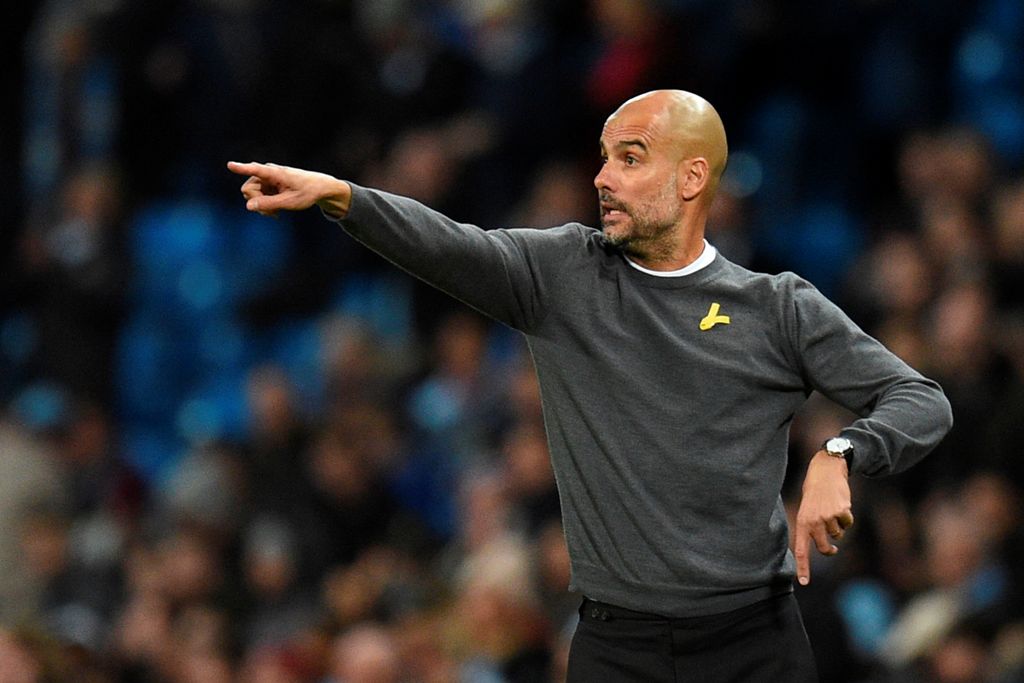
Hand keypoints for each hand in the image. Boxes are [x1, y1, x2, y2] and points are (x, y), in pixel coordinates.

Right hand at [226, 161, 351, 217]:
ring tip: (276, 213)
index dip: (241, 168)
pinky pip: (257, 196)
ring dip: (261, 206)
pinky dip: (265, 205)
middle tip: (271, 213)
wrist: (319, 188)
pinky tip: (276, 211)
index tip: (230, 165)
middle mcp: (267, 173)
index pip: (255, 170)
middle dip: (256, 203)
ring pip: (251, 194)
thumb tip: (248, 206)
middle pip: (248, 189)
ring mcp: (266, 179)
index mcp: (275, 173)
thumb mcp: (290, 202)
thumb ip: (269, 204)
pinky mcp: (267, 184)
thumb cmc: (307, 193)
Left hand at [793, 451, 853, 585]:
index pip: (800, 549)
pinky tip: (840, 504)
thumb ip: (811, 526)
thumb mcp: (806, 507)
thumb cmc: (814, 490)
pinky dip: (846, 517)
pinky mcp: (842, 512)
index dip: (803, 567)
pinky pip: (847, 523)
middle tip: (831, 549)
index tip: (804, 583)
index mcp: (801, 521)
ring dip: (837, 527)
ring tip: (831, 510)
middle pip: (823, 547)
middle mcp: (814, 521)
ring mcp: (828, 517)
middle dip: (828, 549)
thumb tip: (822, 545)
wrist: (826, 470)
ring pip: (838, 534)